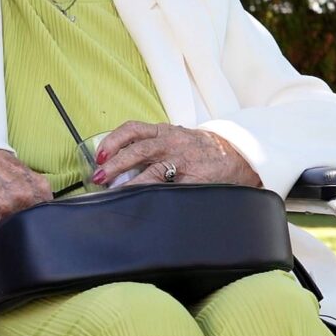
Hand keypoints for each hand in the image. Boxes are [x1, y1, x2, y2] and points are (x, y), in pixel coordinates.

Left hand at [93, 123, 256, 187]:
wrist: (236, 153)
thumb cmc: (199, 148)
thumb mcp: (175, 138)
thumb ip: (150, 146)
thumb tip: (116, 165)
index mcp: (164, 132)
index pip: (133, 130)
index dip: (113, 140)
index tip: (99, 155)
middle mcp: (171, 144)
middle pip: (138, 150)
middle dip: (115, 164)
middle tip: (99, 176)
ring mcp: (183, 162)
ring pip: (152, 171)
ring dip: (130, 183)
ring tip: (114, 192)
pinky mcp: (193, 180)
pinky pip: (170, 190)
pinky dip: (154, 197)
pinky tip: (142, 205)